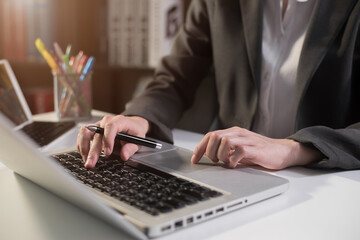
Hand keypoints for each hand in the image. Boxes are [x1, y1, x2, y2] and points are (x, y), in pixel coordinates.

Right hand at [77, 115, 148, 167]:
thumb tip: (124, 155)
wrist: (132, 125)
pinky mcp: (93, 129)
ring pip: (85, 132)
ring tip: (86, 160)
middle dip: (93, 150)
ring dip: (83, 147)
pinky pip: (83, 135)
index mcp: (120, 121)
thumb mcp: (138, 140)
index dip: (108, 139)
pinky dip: (81, 145)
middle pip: (97, 133)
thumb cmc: (134, 131)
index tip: (107, 153)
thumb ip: (131, 148)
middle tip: (91, 163)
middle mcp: (107, 121)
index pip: (111, 126)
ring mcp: (98, 124)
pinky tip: (84, 156)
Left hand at [191, 127, 322, 169]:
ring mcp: (246, 139)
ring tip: (225, 162)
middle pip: (214, 136)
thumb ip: (227, 150)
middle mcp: (238, 133)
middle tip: (214, 162)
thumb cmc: (260, 152)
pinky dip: (232, 160)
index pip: (210, 136)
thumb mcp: (240, 149)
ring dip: (220, 155)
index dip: (200, 148)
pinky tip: (235, 165)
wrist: (282, 151)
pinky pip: (238, 151)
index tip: (194, 159)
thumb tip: (209, 158)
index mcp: (233, 132)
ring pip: (224, 141)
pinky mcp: (254, 149)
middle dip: (209, 151)